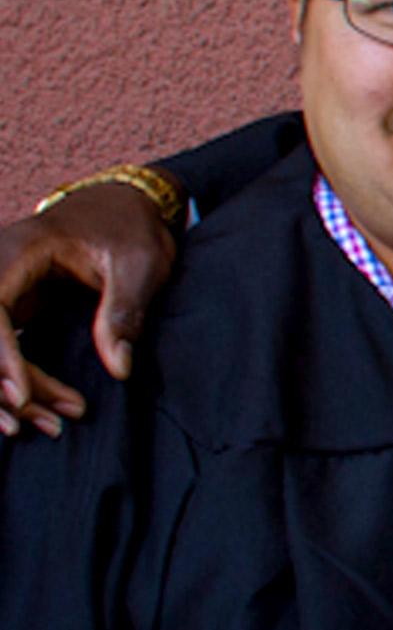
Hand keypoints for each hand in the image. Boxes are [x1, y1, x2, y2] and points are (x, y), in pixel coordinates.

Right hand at [0, 183, 182, 436]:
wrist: (124, 204)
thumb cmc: (131, 228)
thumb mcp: (140, 264)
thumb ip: (124, 312)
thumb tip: (119, 368)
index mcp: (18, 251)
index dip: (0, 356)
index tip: (20, 396)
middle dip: (2, 384)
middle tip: (43, 422)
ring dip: (7, 392)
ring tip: (49, 425)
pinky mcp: (8, 309)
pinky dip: (11, 380)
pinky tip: (34, 409)